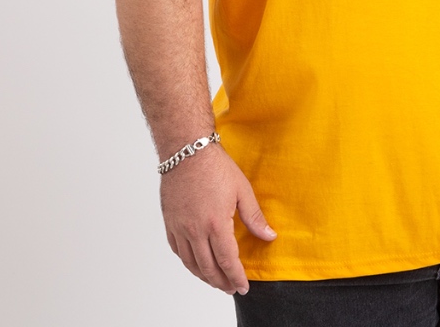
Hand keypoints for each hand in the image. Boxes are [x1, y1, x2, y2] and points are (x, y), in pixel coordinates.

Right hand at [159, 142, 275, 294]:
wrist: (187, 150)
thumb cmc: (215, 166)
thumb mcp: (242, 189)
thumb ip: (254, 217)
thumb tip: (269, 236)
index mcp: (215, 223)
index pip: (228, 261)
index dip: (236, 277)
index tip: (243, 286)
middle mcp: (195, 230)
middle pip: (208, 268)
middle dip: (221, 282)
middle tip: (231, 288)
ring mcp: (180, 228)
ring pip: (191, 263)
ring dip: (204, 276)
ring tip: (216, 281)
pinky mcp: (169, 223)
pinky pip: (177, 251)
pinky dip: (188, 262)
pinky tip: (195, 263)